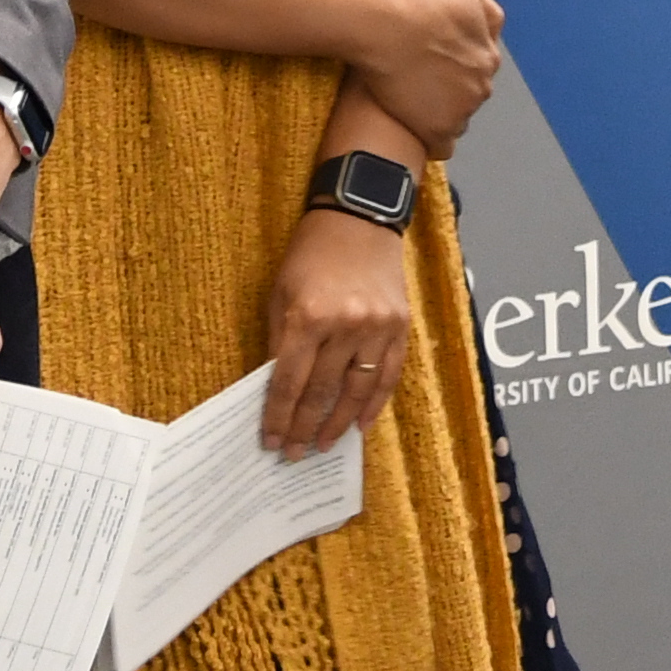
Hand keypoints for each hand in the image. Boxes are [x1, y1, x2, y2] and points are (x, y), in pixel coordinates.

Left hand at [259, 206, 414, 454]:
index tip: (270, 441)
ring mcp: (377, 328)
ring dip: (337, 424)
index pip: (288, 381)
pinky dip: (373, 405)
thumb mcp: (281, 291)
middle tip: (293, 453)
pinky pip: (388, 377)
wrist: (360, 218)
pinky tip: (359, 425)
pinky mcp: (400, 327)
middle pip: (321, 392)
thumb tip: (277, 389)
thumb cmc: (311, 254)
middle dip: (303, 427)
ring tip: (322, 445)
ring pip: (356, 391)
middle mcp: (345, 325)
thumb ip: (279, 341)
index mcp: (308, 316)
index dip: (277, 416)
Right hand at [351, 0, 502, 153]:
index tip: (433, 63)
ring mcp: (461, 112)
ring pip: (455, 120)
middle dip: (449, 91)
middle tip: (417, 79)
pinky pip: (442, 148)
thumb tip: (492, 34)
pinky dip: (431, 141)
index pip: (479, 71)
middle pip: (468, 97)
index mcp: (489, 58)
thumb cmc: (420, 1)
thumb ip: (488, 15)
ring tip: (408, 100)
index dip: (455, 66)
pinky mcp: (436, 130)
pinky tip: (416, 131)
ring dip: (438, 113)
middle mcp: (482, 87)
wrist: (385, 23)